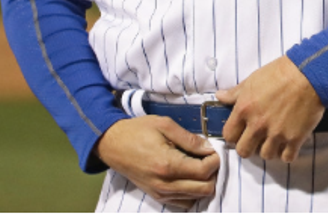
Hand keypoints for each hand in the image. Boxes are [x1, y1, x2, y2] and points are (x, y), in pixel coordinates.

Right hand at [95, 116, 219, 208]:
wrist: (113, 144)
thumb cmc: (138, 131)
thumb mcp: (165, 125)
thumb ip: (190, 139)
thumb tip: (209, 149)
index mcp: (167, 165)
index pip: (204, 171)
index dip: (215, 160)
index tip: (212, 150)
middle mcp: (164, 184)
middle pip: (204, 189)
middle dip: (212, 173)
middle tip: (207, 158)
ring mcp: (160, 194)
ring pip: (196, 198)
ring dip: (203, 183)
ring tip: (198, 165)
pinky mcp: (156, 197)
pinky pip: (183, 203)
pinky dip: (192, 193)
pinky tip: (189, 176)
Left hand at [216, 56, 324, 162]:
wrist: (309, 73)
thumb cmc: (280, 72)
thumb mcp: (253, 79)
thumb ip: (235, 92)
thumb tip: (220, 96)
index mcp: (244, 109)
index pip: (228, 136)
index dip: (234, 134)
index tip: (241, 131)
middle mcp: (258, 125)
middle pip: (244, 151)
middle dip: (249, 146)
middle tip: (257, 138)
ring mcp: (277, 134)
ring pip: (265, 156)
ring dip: (269, 149)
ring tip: (275, 139)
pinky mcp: (295, 138)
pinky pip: (287, 157)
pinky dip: (287, 152)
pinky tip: (289, 142)